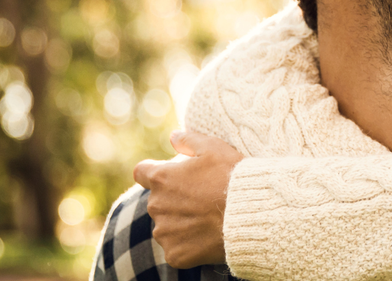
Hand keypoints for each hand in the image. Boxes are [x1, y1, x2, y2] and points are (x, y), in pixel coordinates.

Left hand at [134, 130, 240, 268]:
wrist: (249, 215)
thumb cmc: (232, 178)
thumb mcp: (215, 148)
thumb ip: (189, 140)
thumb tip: (173, 136)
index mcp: (162, 178)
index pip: (142, 172)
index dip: (154, 173)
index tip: (171, 176)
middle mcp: (156, 206)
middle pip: (158, 201)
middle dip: (174, 199)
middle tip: (202, 199)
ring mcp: (164, 232)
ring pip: (166, 226)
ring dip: (180, 222)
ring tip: (207, 219)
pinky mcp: (174, 254)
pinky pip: (176, 248)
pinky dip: (188, 244)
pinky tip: (207, 236)